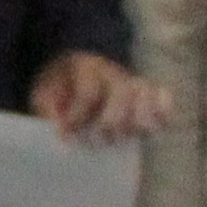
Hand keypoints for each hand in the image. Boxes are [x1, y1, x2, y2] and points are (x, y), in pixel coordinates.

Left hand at [31, 51, 173, 145]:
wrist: (72, 74)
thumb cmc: (57, 89)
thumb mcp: (42, 95)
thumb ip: (49, 110)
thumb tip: (62, 135)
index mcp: (82, 66)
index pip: (88, 91)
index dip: (78, 117)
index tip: (68, 138)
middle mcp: (111, 70)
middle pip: (122, 92)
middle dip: (111, 121)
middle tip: (100, 140)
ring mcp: (131, 79)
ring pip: (144, 94)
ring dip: (137, 119)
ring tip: (125, 136)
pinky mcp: (145, 93)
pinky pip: (162, 96)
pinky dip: (163, 110)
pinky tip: (156, 126)